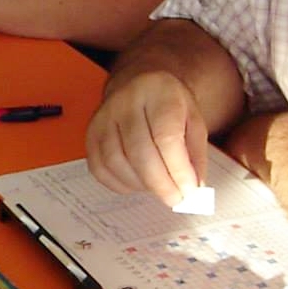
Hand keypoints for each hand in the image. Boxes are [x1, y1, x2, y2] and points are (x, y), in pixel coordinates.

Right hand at [85, 69, 206, 206]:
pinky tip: (137, 183)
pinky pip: (100, 168)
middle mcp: (126, 100)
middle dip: (160, 184)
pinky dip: (120, 184)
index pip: (166, 136)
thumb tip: (193, 189)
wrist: (141, 89)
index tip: (189, 192)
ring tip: (157, 187)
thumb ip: (196, 156)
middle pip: (139, 151)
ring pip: (116, 162)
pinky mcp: (91, 133)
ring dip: (140, 184)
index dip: (178, 169)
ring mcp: (104, 116)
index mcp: (158, 91)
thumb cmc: (169, 108)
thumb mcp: (194, 122)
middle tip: (175, 200)